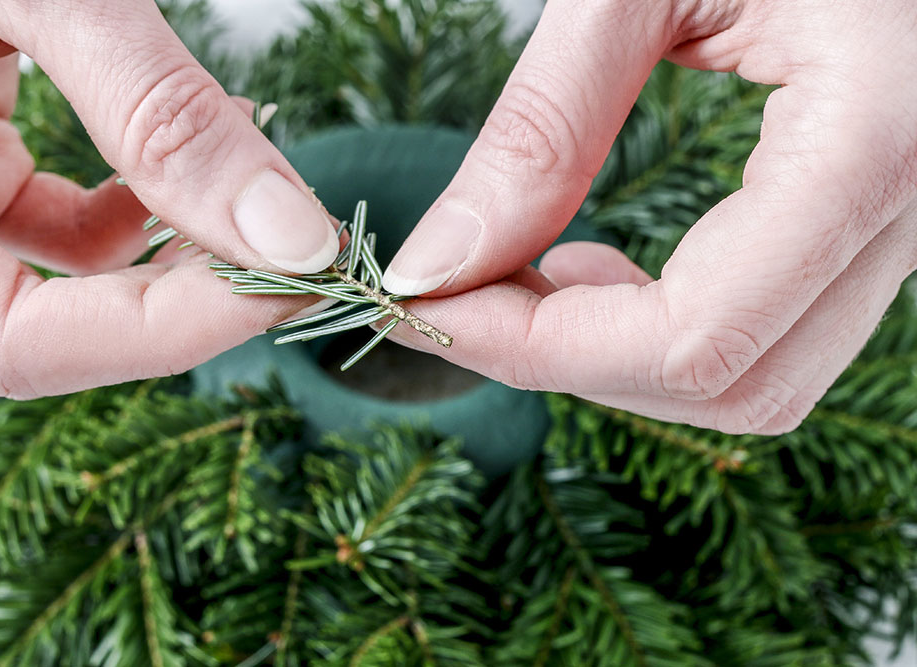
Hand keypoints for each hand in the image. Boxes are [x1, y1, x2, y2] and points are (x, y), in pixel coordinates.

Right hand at [0, 1, 339, 397]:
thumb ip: (155, 106)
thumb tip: (291, 233)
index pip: (12, 340)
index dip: (157, 336)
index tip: (282, 286)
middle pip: (49, 332)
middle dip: (185, 306)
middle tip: (300, 259)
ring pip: (67, 284)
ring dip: (177, 258)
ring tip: (264, 206)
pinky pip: (62, 225)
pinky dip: (142, 206)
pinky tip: (197, 157)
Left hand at [381, 0, 916, 433]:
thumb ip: (543, 126)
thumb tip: (441, 264)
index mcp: (871, 143)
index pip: (691, 336)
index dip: (540, 349)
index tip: (429, 310)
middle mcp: (910, 211)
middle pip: (728, 384)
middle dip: (568, 362)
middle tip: (463, 297)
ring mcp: (897, 227)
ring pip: (754, 380)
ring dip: (614, 358)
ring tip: (530, 273)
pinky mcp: (863, 223)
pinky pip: (766, 333)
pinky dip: (657, 331)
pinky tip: (589, 268)